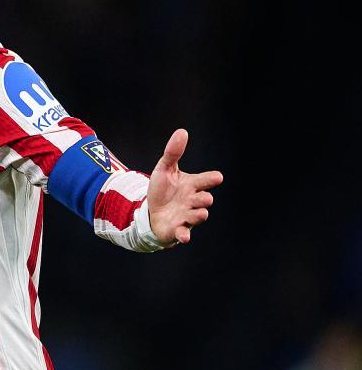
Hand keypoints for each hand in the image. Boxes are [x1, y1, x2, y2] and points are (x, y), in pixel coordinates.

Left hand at [146, 128, 222, 245]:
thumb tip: (182, 131)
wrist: (151, 211)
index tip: (217, 177)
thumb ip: (173, 152)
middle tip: (205, 197)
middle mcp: (193, 201)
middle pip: (203, 199)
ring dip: (199, 215)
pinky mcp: (177, 229)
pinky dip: (184, 235)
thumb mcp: (164, 169)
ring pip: (197, 216)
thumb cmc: (162, 190)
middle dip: (204, 198)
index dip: (211, 179)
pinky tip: (184, 237)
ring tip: (202, 213)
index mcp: (192, 185)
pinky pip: (183, 233)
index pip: (205, 180)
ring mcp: (186, 216)